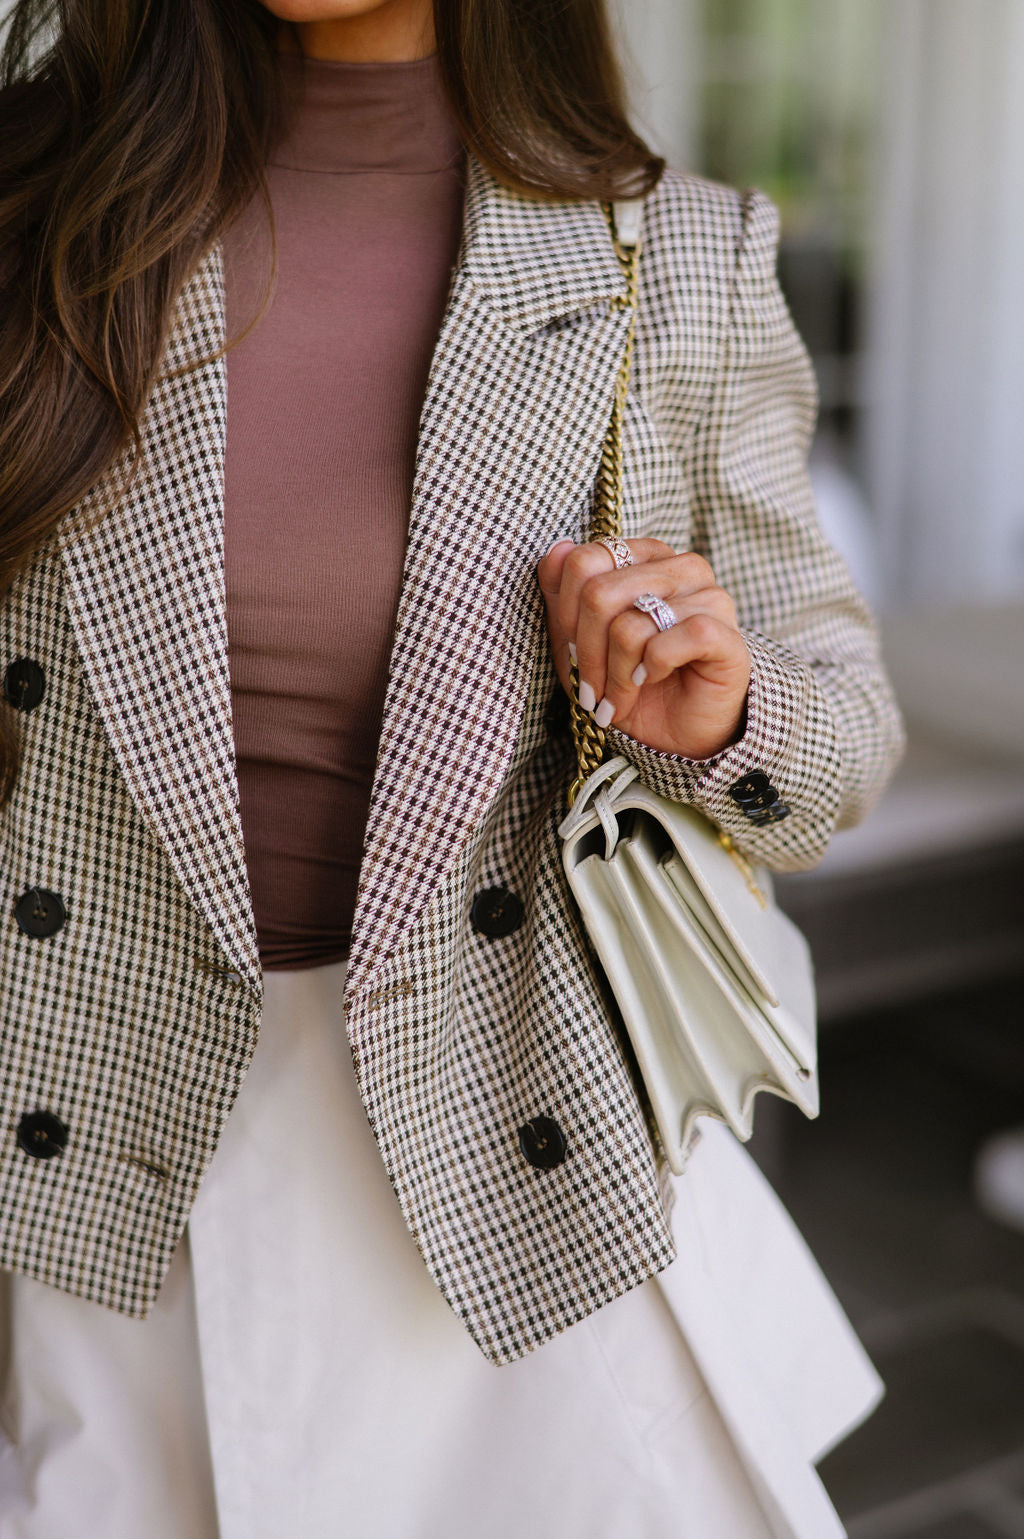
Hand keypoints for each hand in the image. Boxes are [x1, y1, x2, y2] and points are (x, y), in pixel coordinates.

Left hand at [536, 538, 751, 760]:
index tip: (572, 654)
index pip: (585, 561)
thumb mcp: (577, 642)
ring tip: (618, 697)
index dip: (567, 615)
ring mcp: (710, 598)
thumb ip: (561, 593)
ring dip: (615, 674)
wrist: (677, 735)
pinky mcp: (726, 636)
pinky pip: (667, 643)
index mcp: (647, 557)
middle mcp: (682, 567)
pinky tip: (653, 679)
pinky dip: (650, 670)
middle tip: (592, 689)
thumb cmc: (628, 683)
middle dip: (586, 653)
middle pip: (600, 593)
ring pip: (630, 625)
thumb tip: (558, 548)